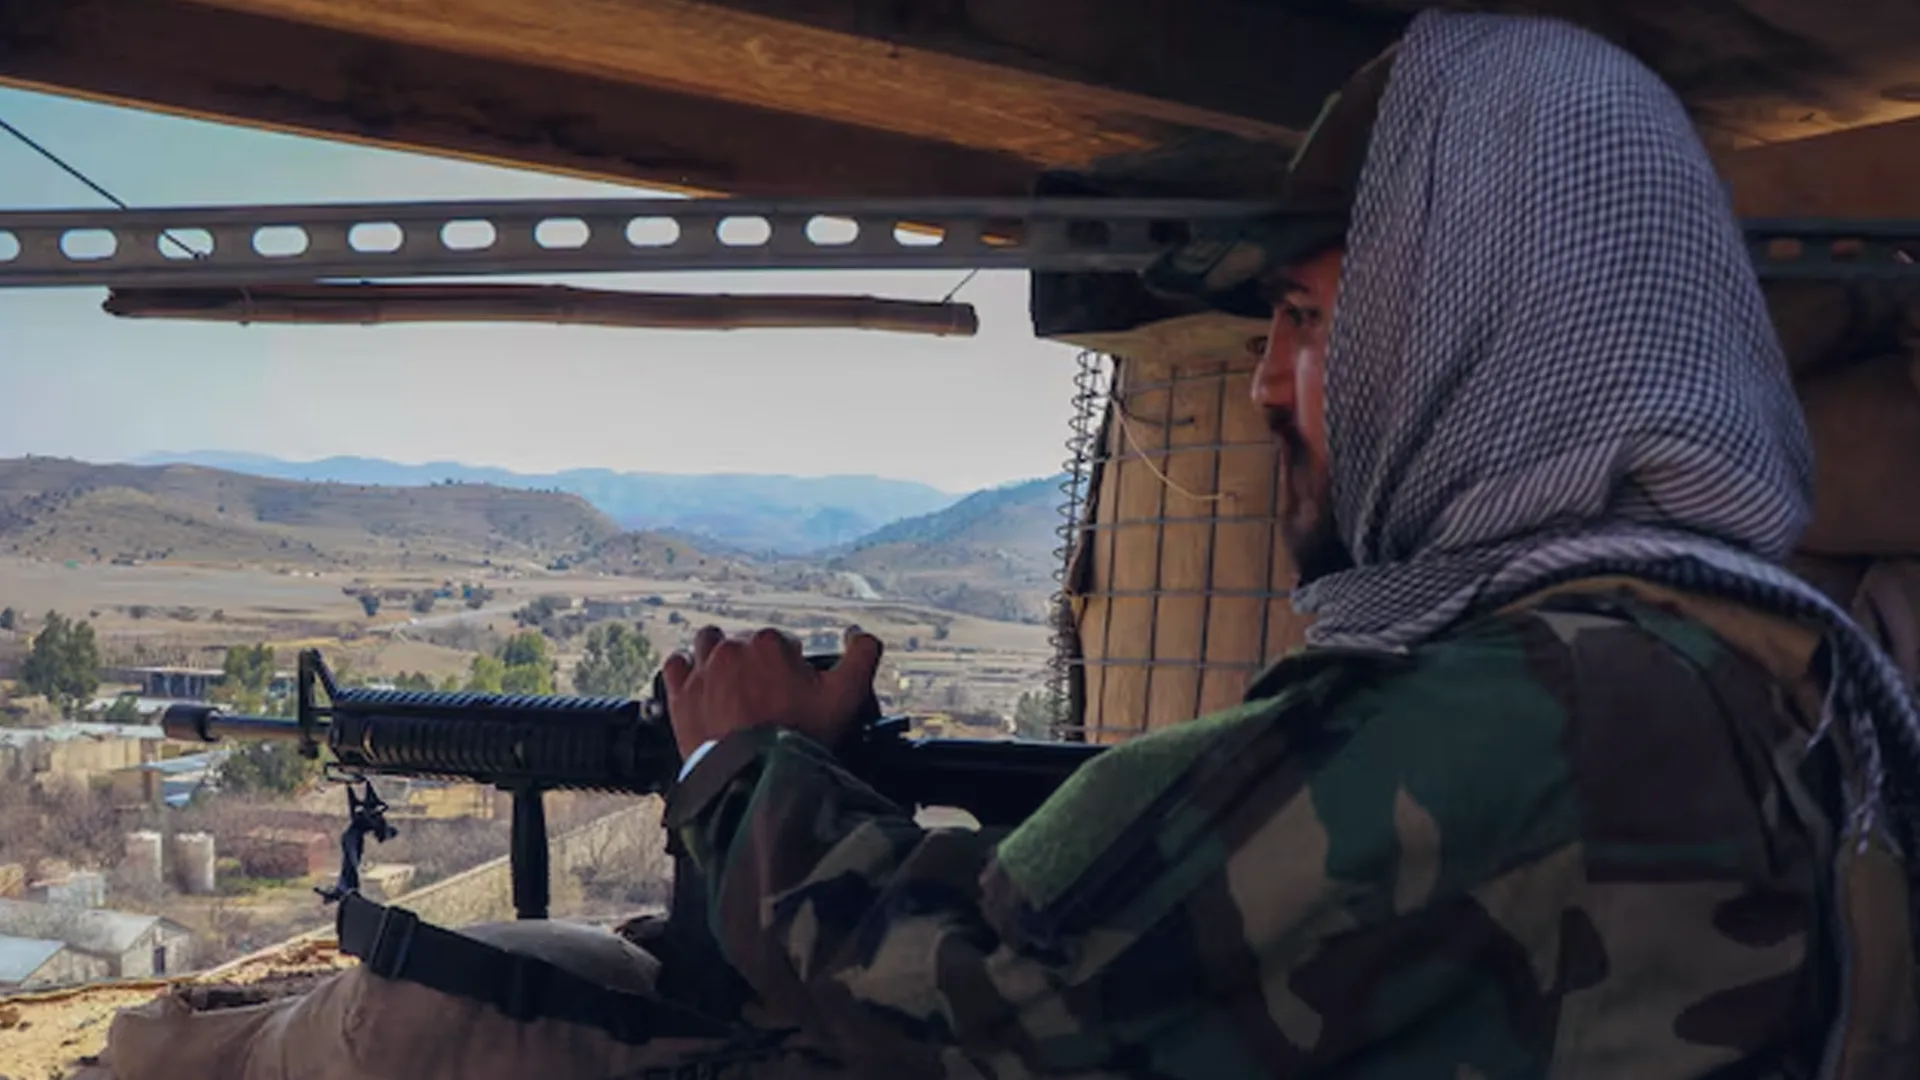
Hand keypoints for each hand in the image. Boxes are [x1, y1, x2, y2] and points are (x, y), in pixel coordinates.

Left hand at [660, 624, 883, 758]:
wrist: (756, 778)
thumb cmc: (801, 738)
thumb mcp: (847, 696)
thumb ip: (863, 655)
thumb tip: (859, 633)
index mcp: (769, 643)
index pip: (782, 642)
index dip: (791, 665)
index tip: (792, 691)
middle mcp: (731, 649)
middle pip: (745, 642)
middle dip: (756, 662)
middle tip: (767, 695)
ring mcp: (702, 671)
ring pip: (707, 644)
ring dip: (719, 655)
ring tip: (732, 682)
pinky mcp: (680, 695)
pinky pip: (675, 665)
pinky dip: (687, 670)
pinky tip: (701, 685)